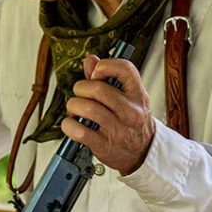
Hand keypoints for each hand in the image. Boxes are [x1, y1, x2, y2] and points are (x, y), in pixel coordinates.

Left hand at [61, 55, 154, 175]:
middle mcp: (131, 111)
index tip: (96, 73)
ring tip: (75, 108)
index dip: (104, 66)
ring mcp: (118, 129)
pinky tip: (72, 123)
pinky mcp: (104, 145)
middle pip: (98, 89)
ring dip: (73, 105)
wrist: (142, 151)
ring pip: (86, 108)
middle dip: (81, 88)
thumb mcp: (127, 96)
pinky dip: (69, 125)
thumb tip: (90, 59)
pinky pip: (79, 131)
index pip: (124, 69)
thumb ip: (107, 77)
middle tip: (80, 93)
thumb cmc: (132, 120)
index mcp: (138, 95)